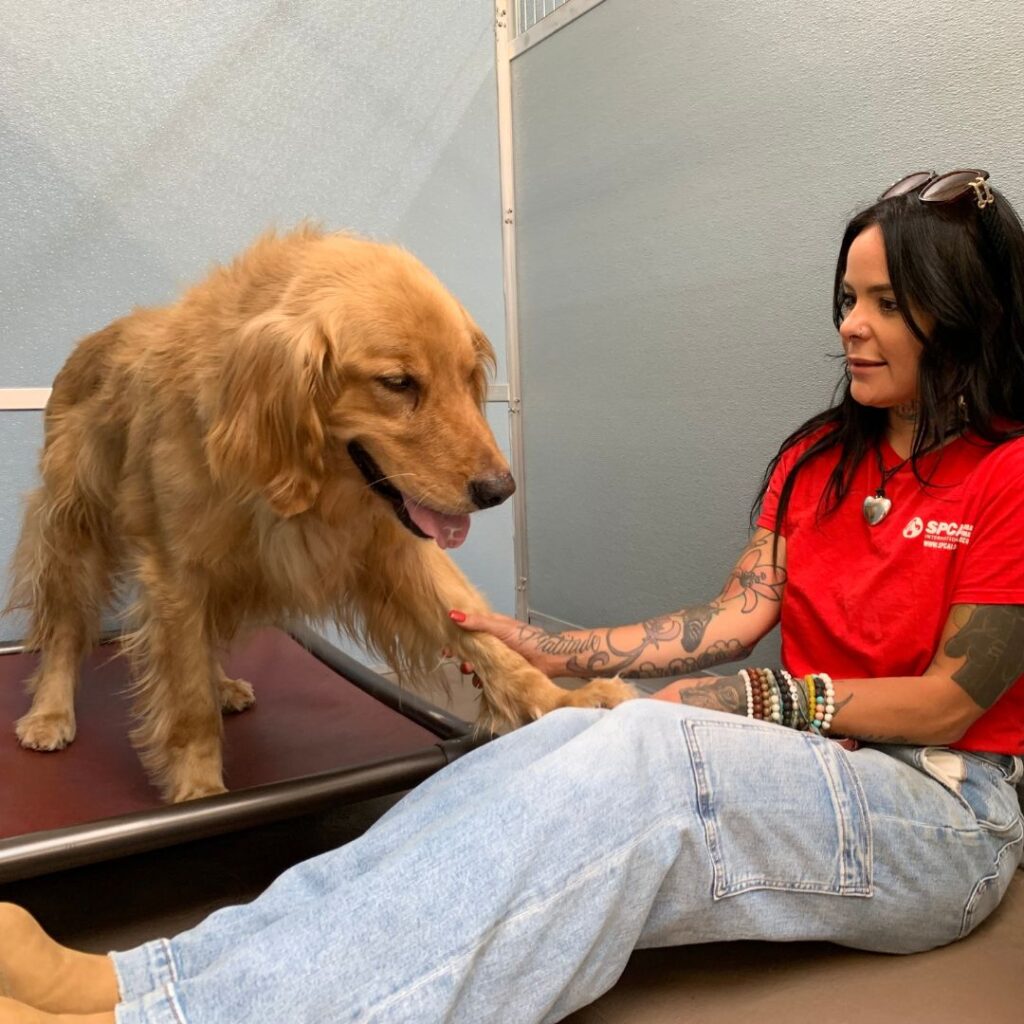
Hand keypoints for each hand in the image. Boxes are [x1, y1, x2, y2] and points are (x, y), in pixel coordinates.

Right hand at [445, 608, 559, 682]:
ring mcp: (497, 657)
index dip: (455, 636)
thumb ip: (477, 622)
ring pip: (476, 663)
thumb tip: (453, 614)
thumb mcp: (499, 627)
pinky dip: (480, 680)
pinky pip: (485, 676)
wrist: (548, 658)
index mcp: (491, 627)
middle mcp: (492, 642)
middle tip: (456, 659)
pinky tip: (480, 682)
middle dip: (461, 655)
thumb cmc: (527, 638)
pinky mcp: (501, 672)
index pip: (468, 629)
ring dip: (470, 668)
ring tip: (470, 670)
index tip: (445, 644)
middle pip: (470, 648)